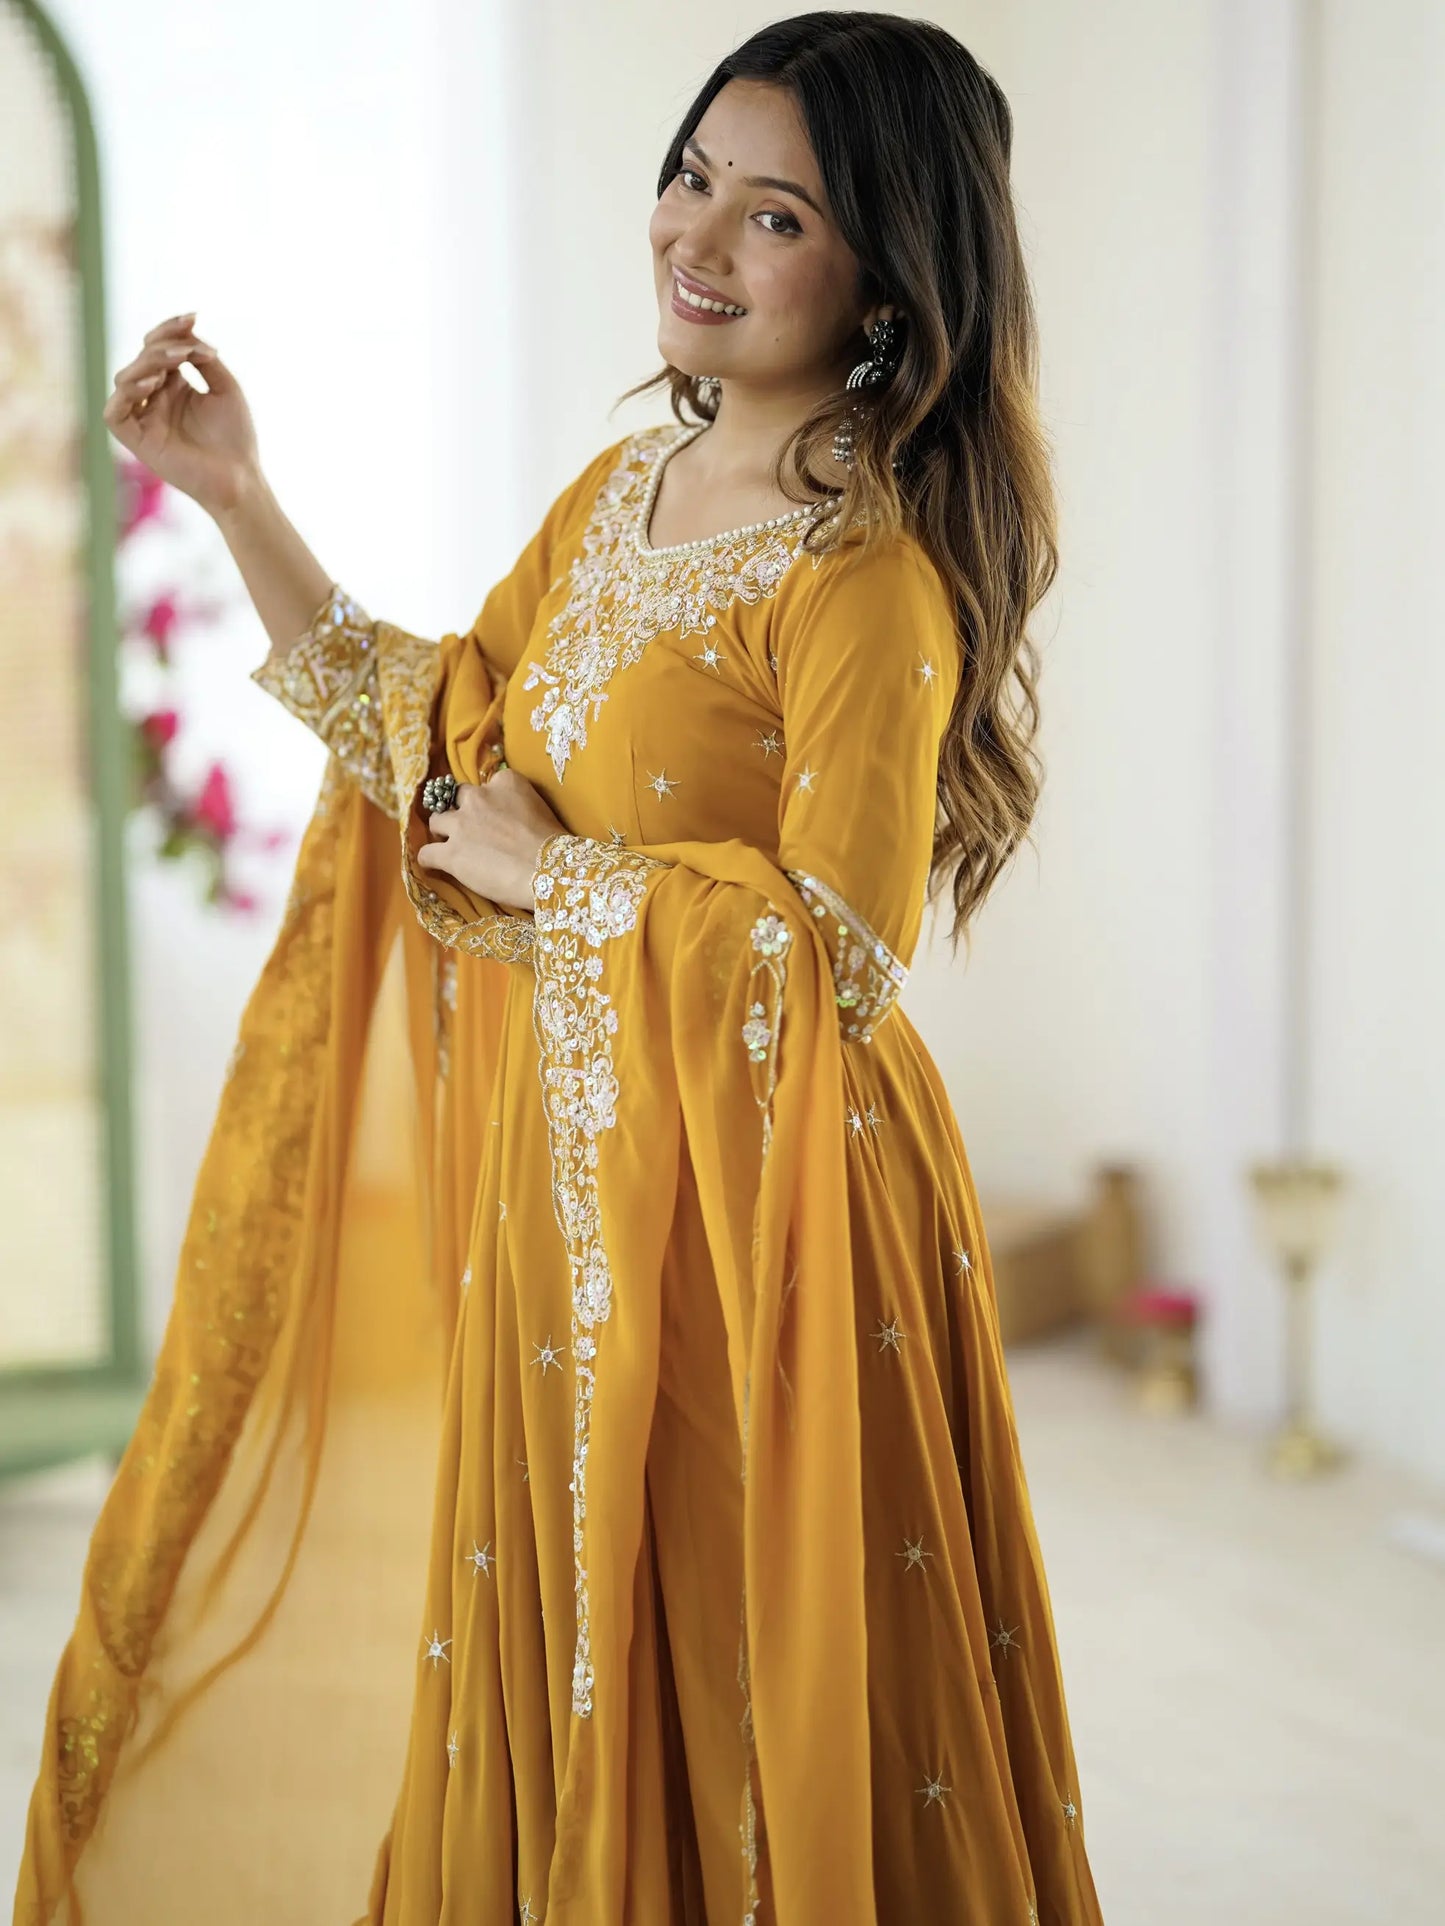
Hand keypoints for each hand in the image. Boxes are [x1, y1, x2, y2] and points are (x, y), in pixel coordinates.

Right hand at [103, 313, 260, 516]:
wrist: (241, 479)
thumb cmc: (236, 438)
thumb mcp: (226, 388)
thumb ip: (204, 359)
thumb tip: (187, 334)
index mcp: (173, 387)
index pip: (157, 348)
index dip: (170, 329)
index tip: (194, 317)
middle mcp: (154, 400)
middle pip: (142, 358)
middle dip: (163, 343)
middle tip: (190, 347)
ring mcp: (144, 420)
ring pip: (125, 378)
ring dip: (149, 362)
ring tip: (177, 359)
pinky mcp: (136, 441)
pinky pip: (114, 413)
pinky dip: (127, 393)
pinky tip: (153, 382)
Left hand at [415, 769, 566, 911]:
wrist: (549, 871)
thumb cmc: (555, 846)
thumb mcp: (540, 808)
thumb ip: (519, 804)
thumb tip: (512, 819)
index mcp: (505, 782)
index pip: (486, 785)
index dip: (488, 803)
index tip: (495, 817)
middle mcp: (479, 797)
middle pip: (456, 798)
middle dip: (461, 812)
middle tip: (471, 831)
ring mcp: (461, 825)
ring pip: (436, 821)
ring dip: (443, 833)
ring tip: (452, 847)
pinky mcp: (451, 853)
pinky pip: (426, 853)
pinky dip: (429, 859)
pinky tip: (435, 866)